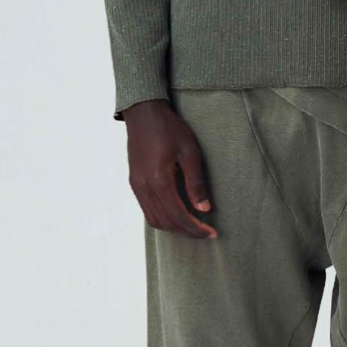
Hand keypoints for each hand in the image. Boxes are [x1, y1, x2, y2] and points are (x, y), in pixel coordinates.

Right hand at [122, 100, 217, 236]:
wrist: (143, 113)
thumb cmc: (169, 129)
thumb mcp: (190, 152)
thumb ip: (196, 183)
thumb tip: (205, 210)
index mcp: (159, 181)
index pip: (179, 216)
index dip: (196, 229)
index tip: (212, 233)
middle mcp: (144, 188)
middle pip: (166, 223)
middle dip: (187, 232)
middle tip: (206, 232)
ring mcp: (137, 186)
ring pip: (154, 220)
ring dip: (174, 227)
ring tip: (193, 226)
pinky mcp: (134, 182)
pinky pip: (147, 210)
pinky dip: (163, 218)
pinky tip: (177, 214)